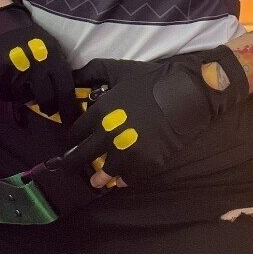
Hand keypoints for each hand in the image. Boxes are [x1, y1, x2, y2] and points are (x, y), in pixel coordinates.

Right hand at [0, 0, 81, 126]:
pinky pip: (4, 93)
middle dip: (49, 107)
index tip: (73, 121)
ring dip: (24, 94)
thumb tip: (68, 95)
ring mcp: (13, 71)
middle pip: (46, 98)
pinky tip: (7, 76)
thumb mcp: (50, 46)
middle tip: (48, 108)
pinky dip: (7, 89)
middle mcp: (34, 66)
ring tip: (21, 80)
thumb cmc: (29, 35)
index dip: (70, 108)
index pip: (65, 88)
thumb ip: (58, 68)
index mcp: (51, 57)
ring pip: (23, 98)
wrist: (0, 20)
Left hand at [67, 45, 250, 186]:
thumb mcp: (119, 71)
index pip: (75, 132)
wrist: (184, 95)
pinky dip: (123, 180)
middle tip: (69, 168)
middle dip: (73, 164)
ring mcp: (126, 153)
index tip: (72, 143)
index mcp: (99, 113)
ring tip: (97, 181)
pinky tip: (121, 180)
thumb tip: (76, 76)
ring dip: (99, 177)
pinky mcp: (145, 165)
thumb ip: (94, 73)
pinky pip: (128, 178)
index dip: (72, 138)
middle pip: (82, 156)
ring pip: (105, 173)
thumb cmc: (151, 82)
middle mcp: (108, 136)